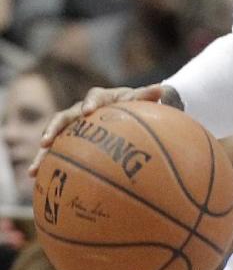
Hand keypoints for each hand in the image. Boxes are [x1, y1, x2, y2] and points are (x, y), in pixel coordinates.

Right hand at [28, 82, 170, 176]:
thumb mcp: (141, 101)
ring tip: (34, 170)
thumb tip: (161, 88)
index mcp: (102, 97)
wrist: (125, 111)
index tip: (88, 111)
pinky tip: (38, 181)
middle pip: (64, 117)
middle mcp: (81, 110)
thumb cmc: (135, 105)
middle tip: (47, 140)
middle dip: (54, 128)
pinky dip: (47, 164)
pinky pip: (56, 152)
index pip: (94, 97)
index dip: (91, 103)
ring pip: (54, 137)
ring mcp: (73, 126)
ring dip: (43, 153)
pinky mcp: (69, 140)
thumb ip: (147, 96)